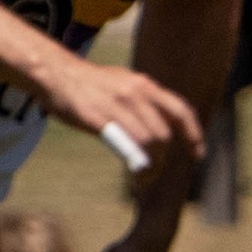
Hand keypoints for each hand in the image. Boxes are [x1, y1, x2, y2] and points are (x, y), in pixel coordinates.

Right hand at [37, 53, 202, 168]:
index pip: (181, 110)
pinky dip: (137, 165)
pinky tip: (134, 174)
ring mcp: (118, 106)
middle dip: (163, 159)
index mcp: (145, 85)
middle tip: (154, 173)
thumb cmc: (88, 82)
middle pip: (163, 135)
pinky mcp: (99, 120)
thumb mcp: (123, 81)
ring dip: (151, 166)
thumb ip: (143, 98)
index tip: (197, 154)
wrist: (54, 73)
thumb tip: (158, 121)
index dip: (193, 134)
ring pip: (148, 143)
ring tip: (143, 178)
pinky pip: (127, 146)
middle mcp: (136, 94)